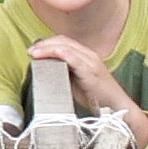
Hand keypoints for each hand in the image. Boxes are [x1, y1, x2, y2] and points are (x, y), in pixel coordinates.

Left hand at [28, 35, 147, 148]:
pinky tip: (50, 54)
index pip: (65, 41)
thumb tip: (46, 68)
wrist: (117, 107)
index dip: (48, 42)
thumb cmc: (97, 97)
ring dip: (47, 48)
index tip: (34, 49)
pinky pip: (74, 58)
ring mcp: (91, 62)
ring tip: (34, 53)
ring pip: (66, 47)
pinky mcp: (91, 71)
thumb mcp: (77, 82)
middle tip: (30, 51)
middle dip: (44, 44)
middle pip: (63, 41)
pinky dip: (60, 53)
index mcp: (87, 56)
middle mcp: (89, 55)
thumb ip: (65, 73)